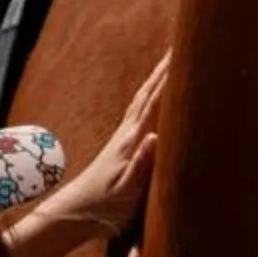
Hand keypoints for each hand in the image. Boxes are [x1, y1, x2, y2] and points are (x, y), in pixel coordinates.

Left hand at [41, 54, 168, 240]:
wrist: (75, 213)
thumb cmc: (104, 208)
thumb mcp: (126, 192)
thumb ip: (140, 165)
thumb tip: (154, 136)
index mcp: (131, 141)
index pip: (154, 103)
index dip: (169, 78)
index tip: (182, 54)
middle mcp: (127, 133)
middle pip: (148, 92)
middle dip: (165, 68)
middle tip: (180, 43)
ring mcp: (123, 137)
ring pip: (143, 98)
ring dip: (157, 77)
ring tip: (170, 59)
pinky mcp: (121, 145)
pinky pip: (140, 110)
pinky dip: (150, 94)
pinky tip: (154, 94)